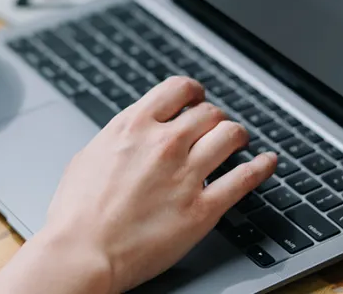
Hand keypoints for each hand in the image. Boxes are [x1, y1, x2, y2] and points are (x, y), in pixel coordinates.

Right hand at [0, 78, 275, 293]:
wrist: (81, 252)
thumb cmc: (76, 213)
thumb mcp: (88, 157)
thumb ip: (118, 139)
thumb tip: (130, 134)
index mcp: (133, 126)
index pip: (178, 89)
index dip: (194, 91)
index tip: (197, 98)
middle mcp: (164, 144)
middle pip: (209, 112)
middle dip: (214, 118)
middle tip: (214, 127)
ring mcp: (186, 175)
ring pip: (230, 136)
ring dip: (237, 136)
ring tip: (238, 141)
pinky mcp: (202, 209)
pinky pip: (244, 179)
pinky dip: (261, 167)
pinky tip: (266, 162)